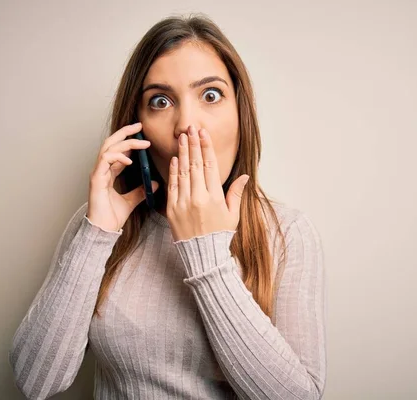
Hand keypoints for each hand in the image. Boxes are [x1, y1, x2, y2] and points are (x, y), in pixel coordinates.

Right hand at [87, 122, 158, 231]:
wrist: (103, 230)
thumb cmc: (112, 217)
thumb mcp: (131, 201)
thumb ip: (141, 191)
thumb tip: (155, 183)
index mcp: (109, 173)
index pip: (118, 150)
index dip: (129, 140)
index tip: (142, 134)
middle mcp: (102, 170)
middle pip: (111, 143)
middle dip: (125, 132)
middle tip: (139, 126)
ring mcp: (97, 173)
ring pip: (108, 147)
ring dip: (125, 142)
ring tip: (141, 143)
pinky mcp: (96, 179)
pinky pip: (105, 160)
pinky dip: (117, 157)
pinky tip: (130, 160)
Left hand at [166, 124, 249, 240]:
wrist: (202, 255)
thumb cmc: (220, 235)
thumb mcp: (233, 215)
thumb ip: (236, 194)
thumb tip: (244, 176)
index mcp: (215, 197)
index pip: (210, 166)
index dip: (206, 148)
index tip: (203, 134)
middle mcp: (199, 197)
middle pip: (195, 165)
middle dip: (193, 144)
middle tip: (191, 128)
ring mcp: (184, 203)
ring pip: (183, 172)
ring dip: (182, 153)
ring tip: (182, 138)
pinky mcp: (172, 209)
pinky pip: (172, 186)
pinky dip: (173, 171)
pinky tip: (174, 159)